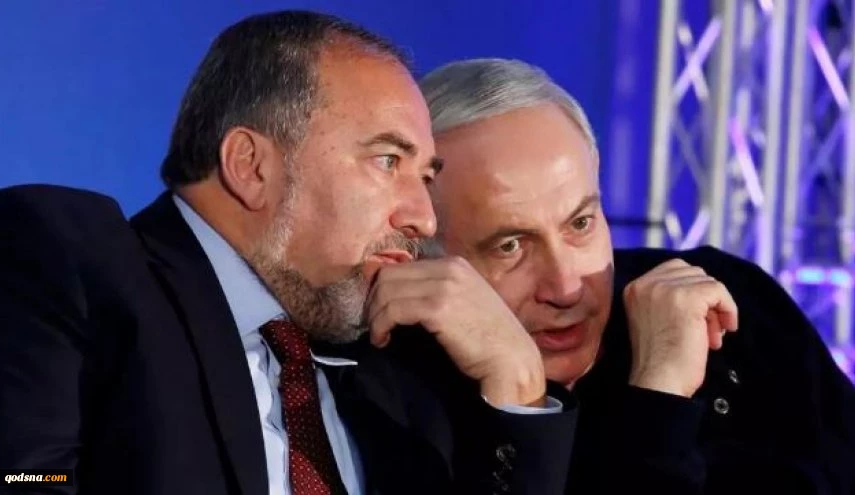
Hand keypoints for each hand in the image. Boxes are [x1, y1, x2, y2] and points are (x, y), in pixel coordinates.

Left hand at [366, 256, 545, 406]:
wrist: (511, 361)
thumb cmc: (489, 340)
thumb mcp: (464, 303)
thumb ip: (438, 292)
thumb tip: (400, 295)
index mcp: (455, 264)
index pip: (402, 266)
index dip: (384, 290)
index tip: (380, 312)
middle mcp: (450, 267)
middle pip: (389, 275)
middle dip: (374, 301)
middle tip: (375, 324)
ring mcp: (445, 285)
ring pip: (387, 290)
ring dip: (376, 315)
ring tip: (379, 335)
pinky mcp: (438, 307)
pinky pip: (393, 310)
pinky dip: (381, 325)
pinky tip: (383, 340)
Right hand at [623, 258, 738, 396]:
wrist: (659, 382)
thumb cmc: (660, 360)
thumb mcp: (655, 319)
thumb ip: (668, 299)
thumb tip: (705, 290)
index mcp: (634, 288)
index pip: (673, 270)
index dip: (692, 290)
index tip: (698, 318)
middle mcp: (646, 283)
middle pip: (692, 273)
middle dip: (705, 299)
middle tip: (708, 328)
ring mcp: (665, 288)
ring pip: (707, 282)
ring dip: (716, 308)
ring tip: (712, 336)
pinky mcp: (687, 298)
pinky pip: (719, 291)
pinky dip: (728, 309)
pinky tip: (725, 331)